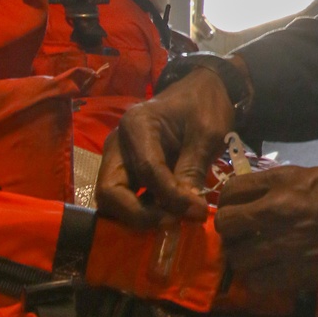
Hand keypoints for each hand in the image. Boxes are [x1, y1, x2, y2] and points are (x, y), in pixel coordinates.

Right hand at [95, 71, 233, 227]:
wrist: (202, 92)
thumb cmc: (205, 106)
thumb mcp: (207, 134)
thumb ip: (193, 171)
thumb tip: (188, 213)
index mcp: (136, 124)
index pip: (146, 170)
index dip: (170, 197)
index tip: (197, 212)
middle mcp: (117, 143)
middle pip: (110, 192)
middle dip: (139, 215)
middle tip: (173, 224)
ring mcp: (117, 158)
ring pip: (112, 200)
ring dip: (139, 217)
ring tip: (173, 222)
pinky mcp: (125, 171)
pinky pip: (125, 199)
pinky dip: (143, 213)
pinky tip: (169, 216)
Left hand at [215, 166, 317, 295]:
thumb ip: (287, 185)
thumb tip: (264, 196)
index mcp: (284, 181)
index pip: (231, 190)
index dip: (229, 203)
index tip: (238, 212)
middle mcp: (276, 210)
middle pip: (226, 224)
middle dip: (230, 232)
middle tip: (244, 238)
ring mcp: (283, 243)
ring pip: (237, 258)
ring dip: (244, 260)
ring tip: (258, 260)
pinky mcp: (295, 273)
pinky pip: (257, 283)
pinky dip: (259, 281)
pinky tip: (272, 276)